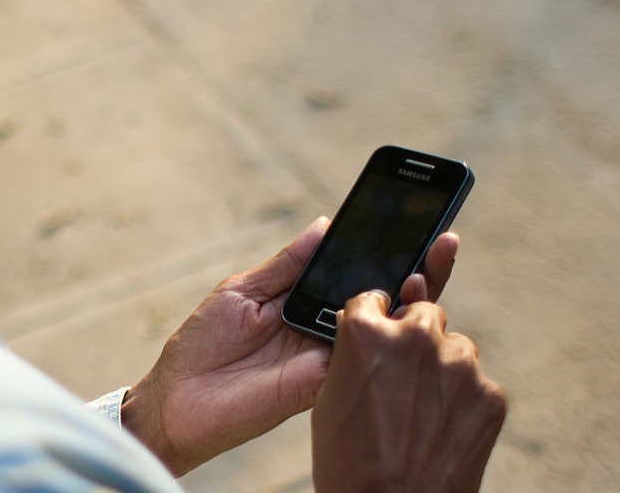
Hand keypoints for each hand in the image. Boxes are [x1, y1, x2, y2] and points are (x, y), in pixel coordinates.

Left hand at [121, 218, 459, 475]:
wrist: (176, 399)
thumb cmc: (202, 344)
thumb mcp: (243, 290)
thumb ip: (288, 264)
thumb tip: (326, 224)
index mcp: (306, 301)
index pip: (356, 273)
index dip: (386, 250)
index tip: (414, 220)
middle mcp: (326, 329)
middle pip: (384, 299)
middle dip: (419, 269)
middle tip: (442, 240)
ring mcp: (329, 356)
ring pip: (386, 329)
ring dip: (412, 298)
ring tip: (424, 265)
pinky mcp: (324, 382)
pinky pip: (365, 360)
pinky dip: (387, 337)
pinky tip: (402, 306)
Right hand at [312, 292, 505, 492]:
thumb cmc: (350, 462)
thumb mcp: (329, 397)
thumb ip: (351, 351)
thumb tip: (366, 320)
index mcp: (367, 332)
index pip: (372, 299)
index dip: (372, 319)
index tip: (376, 332)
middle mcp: (416, 338)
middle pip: (424, 314)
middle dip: (415, 338)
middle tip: (404, 378)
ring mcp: (460, 366)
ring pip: (456, 348)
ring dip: (443, 368)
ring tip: (423, 412)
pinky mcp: (491, 396)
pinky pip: (478, 384)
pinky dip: (464, 401)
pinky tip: (443, 430)